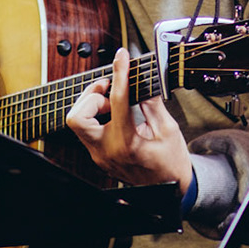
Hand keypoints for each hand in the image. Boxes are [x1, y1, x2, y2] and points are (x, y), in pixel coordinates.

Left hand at [66, 47, 192, 195]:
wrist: (170, 190)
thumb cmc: (171, 162)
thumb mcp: (168, 129)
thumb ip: (152, 103)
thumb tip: (141, 79)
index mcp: (127, 143)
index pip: (117, 100)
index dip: (120, 72)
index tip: (122, 57)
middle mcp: (107, 151)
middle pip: (77, 117)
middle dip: (91, 97)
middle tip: (110, 92)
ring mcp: (99, 156)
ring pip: (78, 123)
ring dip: (92, 107)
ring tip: (114, 105)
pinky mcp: (98, 157)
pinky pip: (87, 131)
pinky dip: (97, 117)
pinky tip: (114, 115)